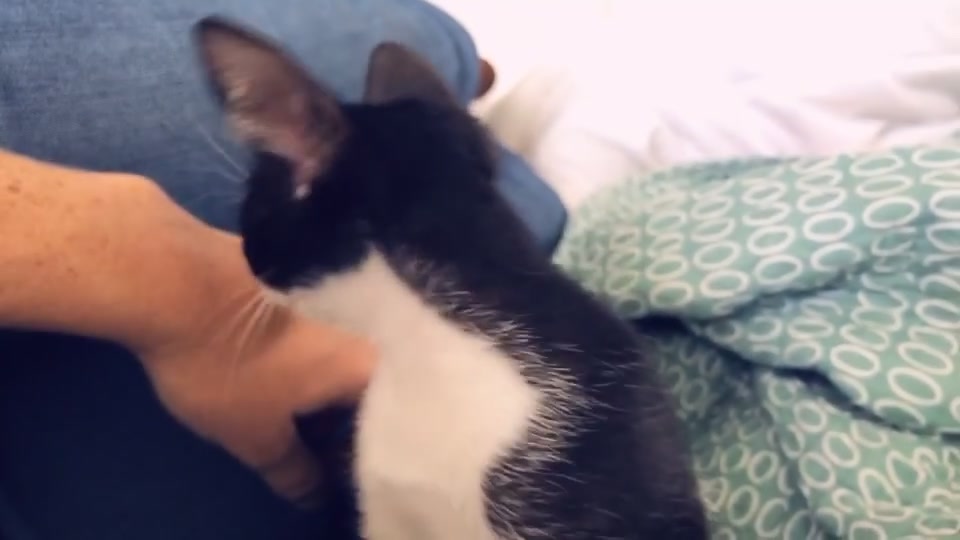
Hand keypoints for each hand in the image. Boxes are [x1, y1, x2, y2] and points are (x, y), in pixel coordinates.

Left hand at [126, 192, 375, 501]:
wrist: (173, 277)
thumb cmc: (227, 362)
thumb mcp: (254, 435)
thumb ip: (291, 469)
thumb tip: (312, 493)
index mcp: (370, 365)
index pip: (387, 420)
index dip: (359, 450)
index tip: (331, 466)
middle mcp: (364, 324)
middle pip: (365, 383)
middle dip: (337, 419)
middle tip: (305, 445)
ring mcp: (333, 293)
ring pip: (337, 352)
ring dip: (316, 385)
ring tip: (283, 410)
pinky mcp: (301, 276)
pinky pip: (315, 327)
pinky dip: (300, 353)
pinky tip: (270, 365)